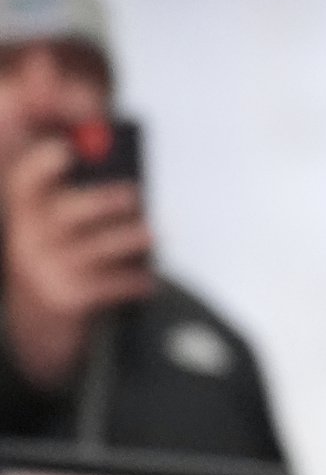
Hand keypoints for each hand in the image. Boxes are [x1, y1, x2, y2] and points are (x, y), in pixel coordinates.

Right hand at [0, 132, 154, 390]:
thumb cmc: (61, 261)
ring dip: (129, 239)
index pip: (24, 182)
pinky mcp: (67, 299)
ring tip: (152, 234)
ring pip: (95, 249)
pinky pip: (109, 285)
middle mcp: (28, 241)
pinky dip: (134, 281)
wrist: (39, 323)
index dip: (42, 164)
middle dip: (104, 201)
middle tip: (135, 194)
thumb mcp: (56, 228)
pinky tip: (150, 281)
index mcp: (24, 214)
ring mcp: (46, 272)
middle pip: (66, 213)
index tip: (67, 150)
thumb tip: (120, 170)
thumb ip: (81, 195)